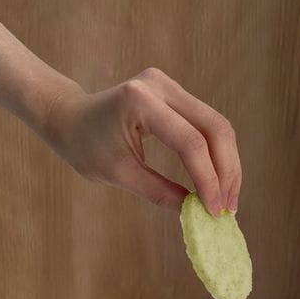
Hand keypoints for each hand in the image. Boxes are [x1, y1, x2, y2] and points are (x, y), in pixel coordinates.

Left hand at [41, 68, 241, 215]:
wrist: (70, 118)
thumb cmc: (85, 147)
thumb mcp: (119, 174)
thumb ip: (158, 192)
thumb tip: (195, 213)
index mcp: (139, 101)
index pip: (190, 143)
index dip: (208, 179)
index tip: (215, 212)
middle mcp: (159, 85)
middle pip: (214, 128)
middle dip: (226, 171)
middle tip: (229, 207)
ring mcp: (169, 85)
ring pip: (217, 125)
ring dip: (227, 164)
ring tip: (228, 198)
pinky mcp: (174, 93)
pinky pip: (207, 124)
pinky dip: (216, 154)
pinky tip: (218, 181)